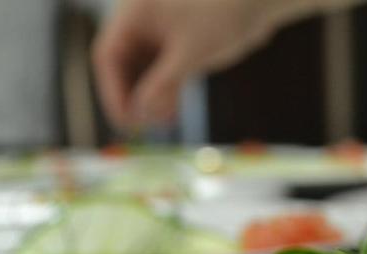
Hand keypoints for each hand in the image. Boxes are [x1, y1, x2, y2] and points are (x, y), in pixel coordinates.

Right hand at [93, 0, 278, 128]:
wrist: (259, 1)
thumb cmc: (224, 15)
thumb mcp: (189, 54)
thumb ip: (162, 84)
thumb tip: (139, 113)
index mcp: (135, 13)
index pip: (108, 55)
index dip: (112, 91)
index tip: (124, 121)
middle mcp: (143, 20)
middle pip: (123, 64)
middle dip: (131, 96)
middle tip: (140, 127)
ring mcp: (161, 31)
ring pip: (143, 70)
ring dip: (148, 98)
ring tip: (160, 123)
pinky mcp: (180, 41)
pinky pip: (162, 70)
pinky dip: (165, 90)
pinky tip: (170, 112)